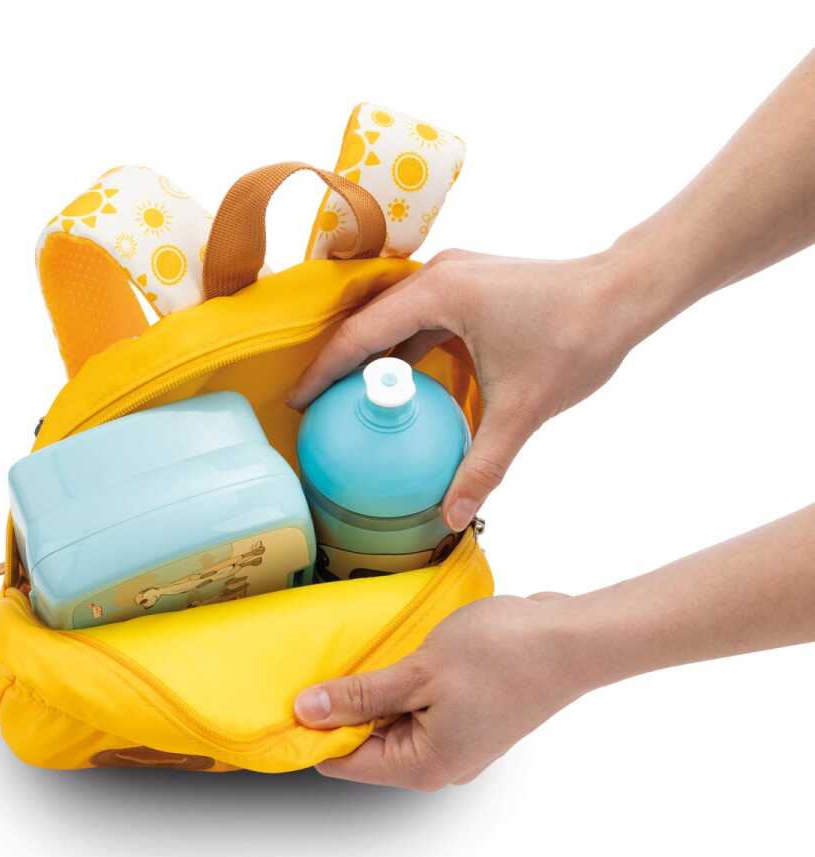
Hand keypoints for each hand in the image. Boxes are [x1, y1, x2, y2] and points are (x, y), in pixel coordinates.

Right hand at [288, 249, 646, 530]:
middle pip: (370, 323)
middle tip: (318, 410)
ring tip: (354, 402)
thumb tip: (453, 516)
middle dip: (342, 367)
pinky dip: (408, 351)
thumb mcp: (524, 408)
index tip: (296, 403)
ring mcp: (456, 275)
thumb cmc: (578, 338)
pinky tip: (406, 385)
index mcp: (440, 293)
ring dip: (376, 359)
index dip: (323, 372)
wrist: (625, 293)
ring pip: (396, 321)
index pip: (361, 335)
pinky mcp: (472, 284)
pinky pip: (423, 319)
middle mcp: (440, 274)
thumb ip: (484, 464)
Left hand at [293, 592, 588, 789]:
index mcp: (424, 765)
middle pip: (368, 741)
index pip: (344, 762)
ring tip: (364, 650)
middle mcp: (440, 761)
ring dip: (376, 688)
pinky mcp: (470, 713)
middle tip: (327, 659)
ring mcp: (458, 738)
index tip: (290, 694)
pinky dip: (403, 681)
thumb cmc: (502, 656)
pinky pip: (420, 703)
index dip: (314, 730)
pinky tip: (398, 650)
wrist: (569, 639)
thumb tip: (306, 713)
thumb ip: (361, 696)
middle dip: (345, 705)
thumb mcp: (419, 672)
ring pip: (394, 718)